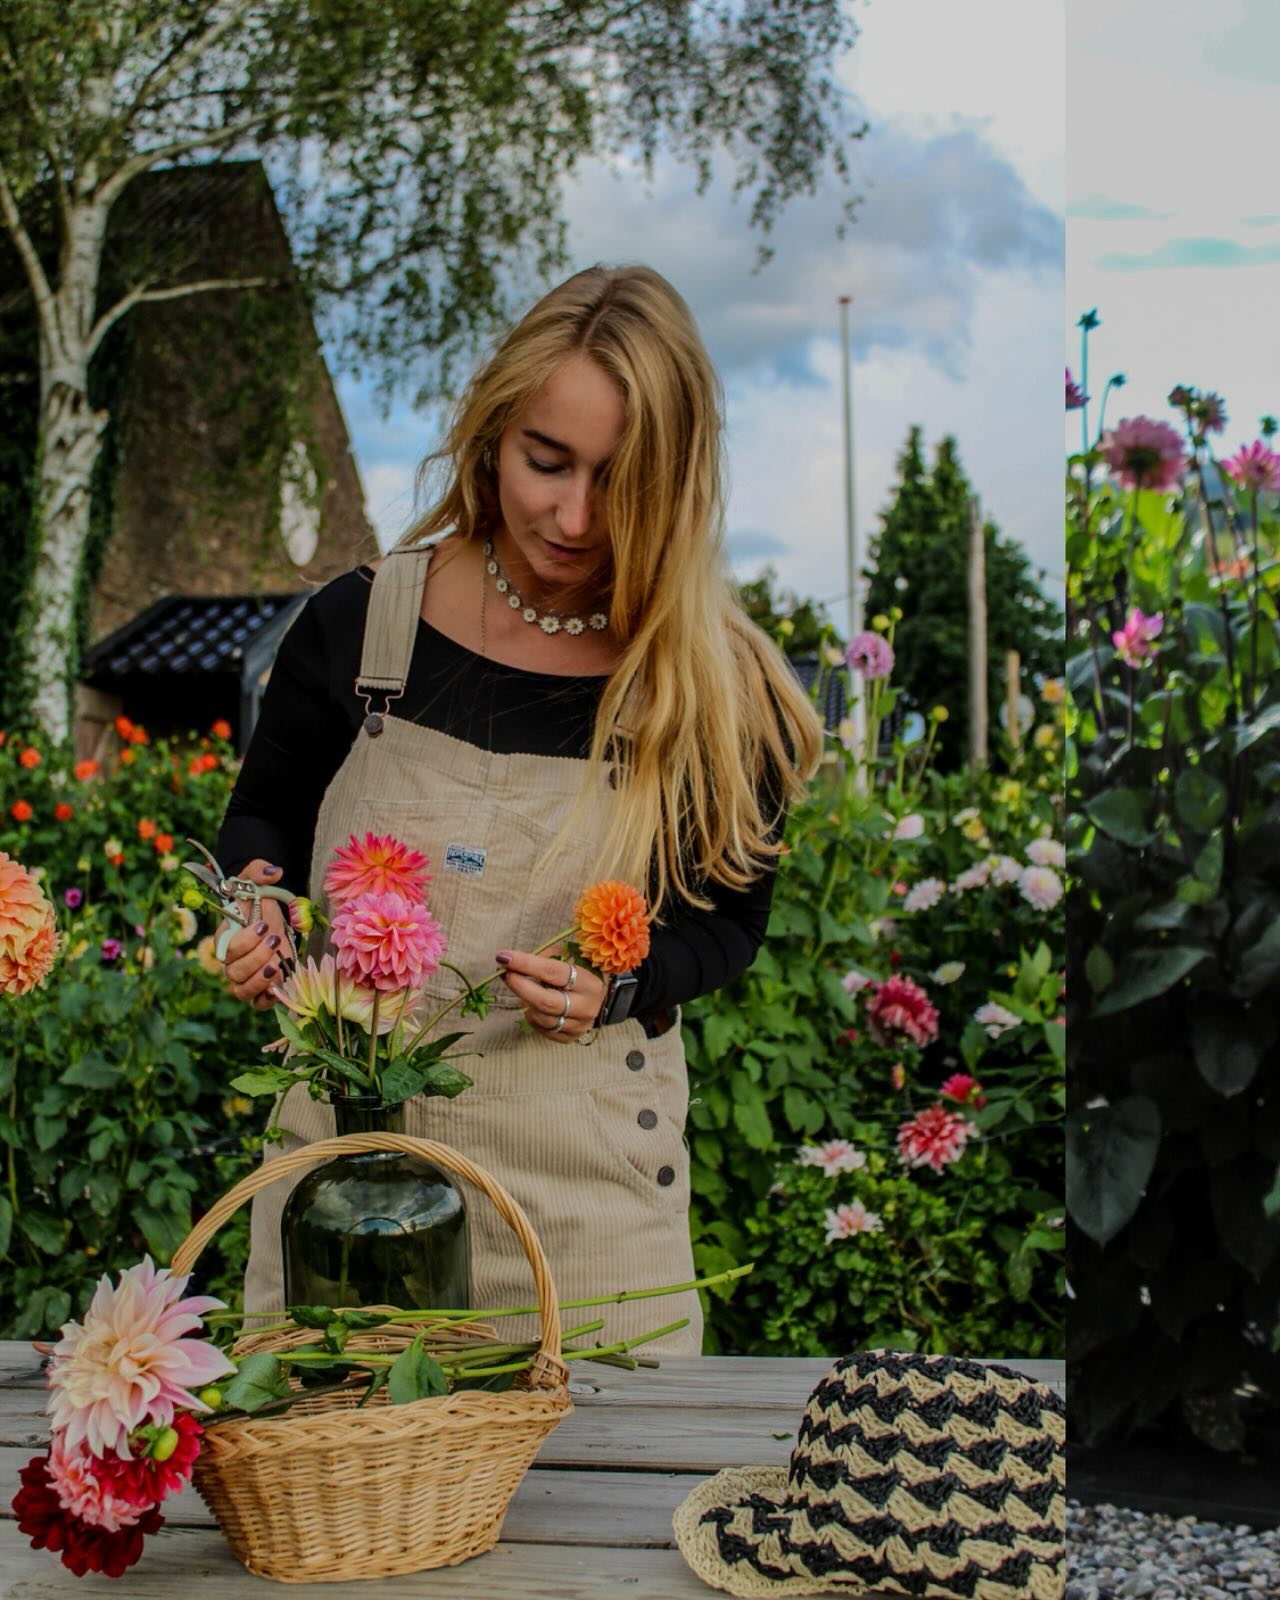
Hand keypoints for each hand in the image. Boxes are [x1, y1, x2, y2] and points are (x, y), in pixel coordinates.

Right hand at [219, 860, 293, 1012]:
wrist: (268, 914)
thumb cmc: (256, 898)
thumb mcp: (255, 880)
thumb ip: (259, 871)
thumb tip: (275, 871)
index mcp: (225, 937)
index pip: (225, 949)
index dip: (243, 941)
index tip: (263, 924)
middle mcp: (232, 961)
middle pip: (233, 973)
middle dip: (255, 958)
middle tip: (274, 940)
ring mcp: (246, 976)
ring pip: (241, 991)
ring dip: (260, 981)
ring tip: (277, 964)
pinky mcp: (262, 986)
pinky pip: (257, 1004)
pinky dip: (267, 999)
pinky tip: (280, 983)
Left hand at [496, 945, 605, 1043]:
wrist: (598, 996)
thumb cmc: (580, 971)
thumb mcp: (568, 956)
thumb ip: (545, 958)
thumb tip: (514, 962)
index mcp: (589, 982)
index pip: (554, 972)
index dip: (527, 964)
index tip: (504, 957)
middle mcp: (587, 1006)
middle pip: (546, 1001)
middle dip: (520, 986)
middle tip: (505, 974)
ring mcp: (580, 1025)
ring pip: (542, 1018)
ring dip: (525, 1002)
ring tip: (522, 989)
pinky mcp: (571, 1037)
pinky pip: (544, 1030)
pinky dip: (533, 1017)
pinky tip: (533, 1006)